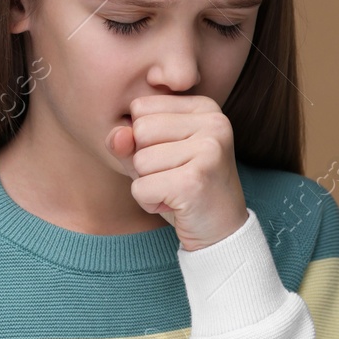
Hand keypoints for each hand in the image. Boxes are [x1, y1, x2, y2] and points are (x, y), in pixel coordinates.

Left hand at [104, 94, 249, 251]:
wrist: (221, 232)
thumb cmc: (185, 189)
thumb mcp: (154, 156)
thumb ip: (129, 140)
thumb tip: (117, 136)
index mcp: (206, 107)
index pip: (141, 107)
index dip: (144, 138)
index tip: (175, 157)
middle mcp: (214, 122)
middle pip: (139, 130)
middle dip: (145, 161)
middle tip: (175, 177)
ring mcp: (208, 150)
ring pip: (139, 160)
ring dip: (148, 184)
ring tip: (176, 191)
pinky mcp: (195, 180)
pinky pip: (141, 187)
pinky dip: (149, 203)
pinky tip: (176, 205)